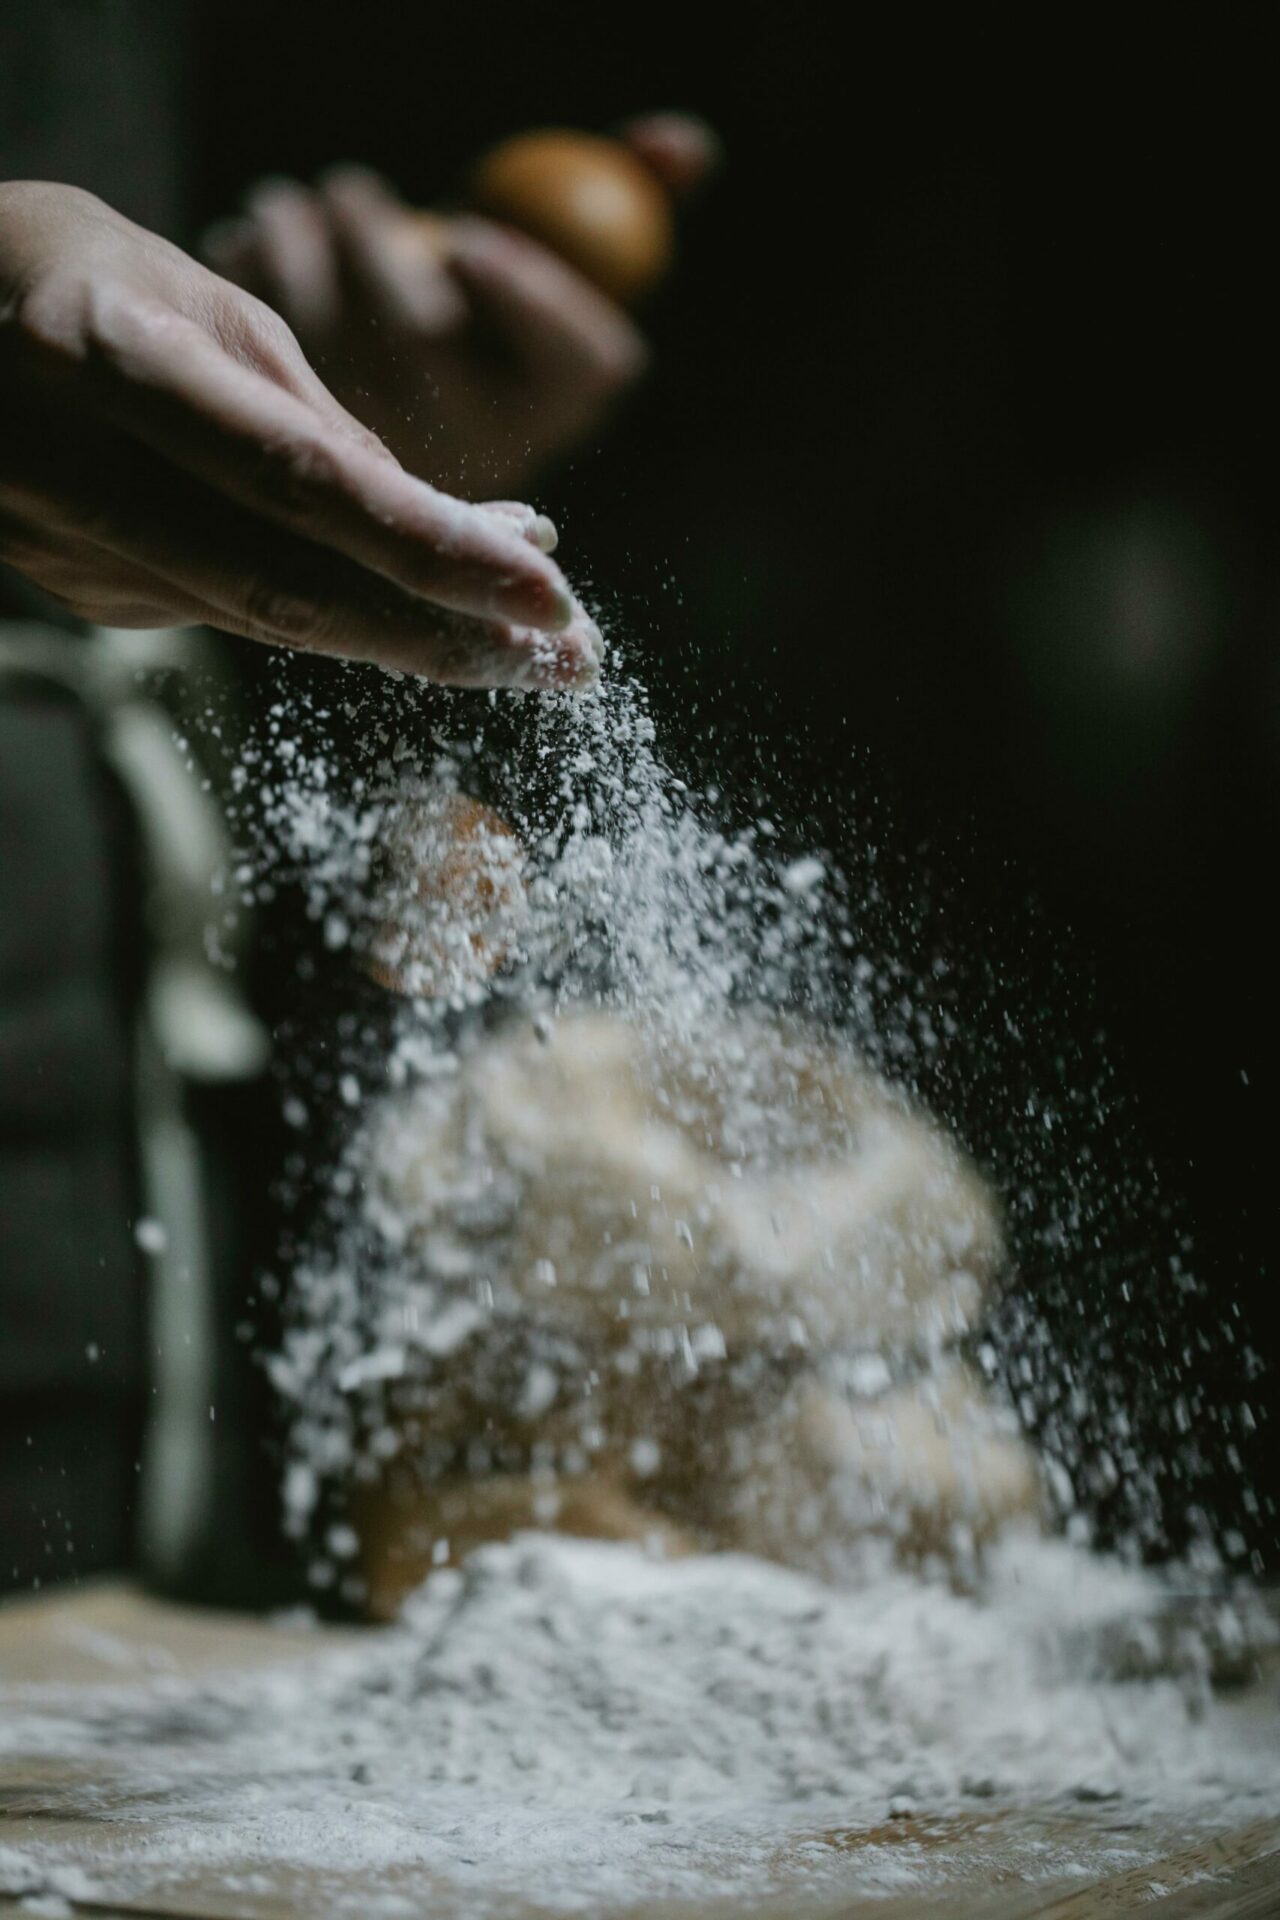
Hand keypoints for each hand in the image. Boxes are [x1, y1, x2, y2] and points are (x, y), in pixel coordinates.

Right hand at [0, 182, 600, 688]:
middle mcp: (76, 469)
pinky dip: (333, 614)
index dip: (431, 549)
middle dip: (444, 636)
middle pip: (289, 591)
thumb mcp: (211, 308)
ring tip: (524, 648)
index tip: (547, 596)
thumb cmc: (93, 279)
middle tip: (566, 663)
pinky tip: (407, 612)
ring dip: (409, 639)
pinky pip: (231, 609)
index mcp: (112, 360)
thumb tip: (457, 529)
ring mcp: (68, 550)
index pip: (300, 482)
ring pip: (267, 620)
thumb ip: (320, 424)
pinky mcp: (81, 593)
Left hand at [202, 115, 717, 496]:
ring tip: (295, 206)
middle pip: (428, 348)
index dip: (519, 305)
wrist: (406, 377)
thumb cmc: (491, 293)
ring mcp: (385, 447)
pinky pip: (269, 338)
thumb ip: (630, 192)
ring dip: (301, 247)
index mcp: (556, 402)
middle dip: (375, 249)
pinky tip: (258, 243)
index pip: (571, 368)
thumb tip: (683, 144)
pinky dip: (255, 277)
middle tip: (350, 189)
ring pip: (331, 336)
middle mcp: (478, 445)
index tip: (467, 238)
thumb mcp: (565, 240)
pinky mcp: (305, 432)